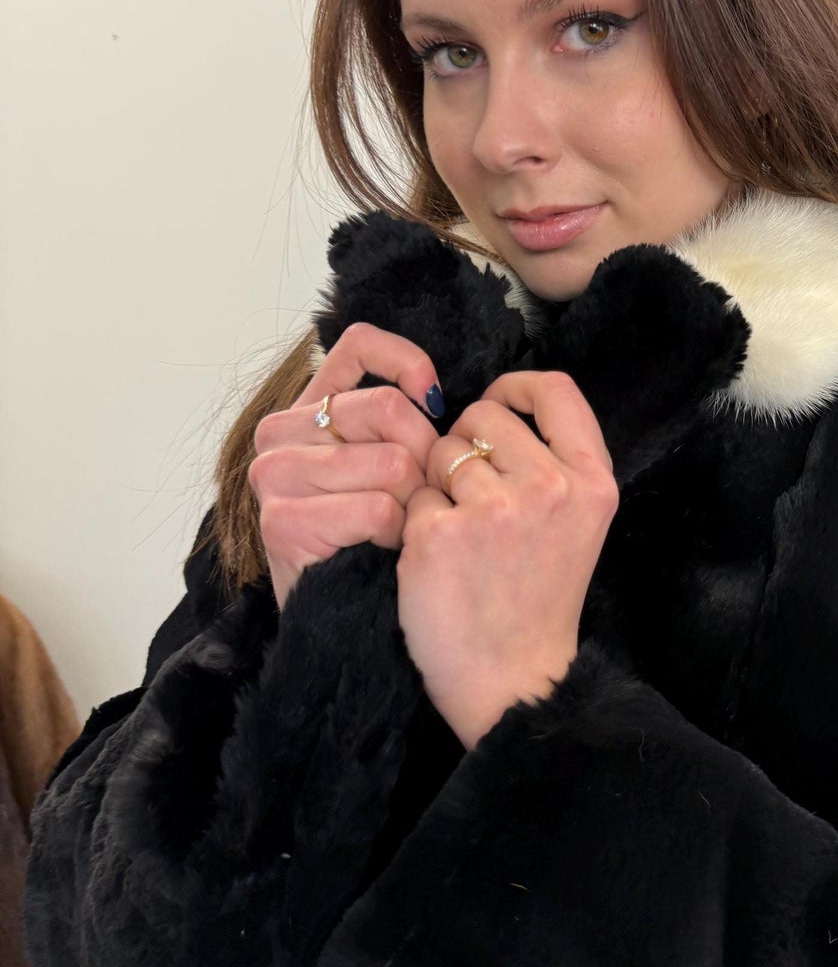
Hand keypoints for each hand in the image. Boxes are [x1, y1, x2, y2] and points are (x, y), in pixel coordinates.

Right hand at [249, 322, 443, 610]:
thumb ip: (398, 422)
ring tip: (400, 531)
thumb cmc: (375, 542)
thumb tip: (436, 397)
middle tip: (421, 499)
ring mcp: (274, 477)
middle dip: (424, 457)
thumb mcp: (390, 468)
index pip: (359, 345)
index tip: (435, 401)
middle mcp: (279, 434)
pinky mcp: (282, 522)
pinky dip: (398, 536)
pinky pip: (377, 509)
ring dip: (414, 504)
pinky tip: (385, 552)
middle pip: (388, 409)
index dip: (407, 362)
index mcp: (308, 410)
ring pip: (390, 462)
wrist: (345, 621)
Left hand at [396, 369, 619, 751]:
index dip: (517, 388)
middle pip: (484, 414)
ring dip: (438, 484)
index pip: (556, 389)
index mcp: (593, 482)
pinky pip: (412, 495)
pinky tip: (437, 560)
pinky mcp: (438, 535)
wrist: (513, 680)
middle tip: (475, 500)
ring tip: (460, 536)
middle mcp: (550, 488)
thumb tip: (503, 406)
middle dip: (468, 446)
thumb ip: (556, 463)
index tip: (499, 408)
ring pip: (441, 451)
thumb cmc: (539, 599)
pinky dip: (416, 522)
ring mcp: (493, 510)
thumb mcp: (580, 523)